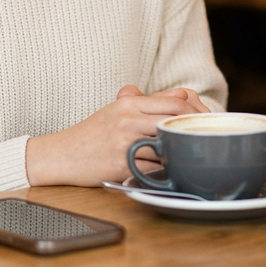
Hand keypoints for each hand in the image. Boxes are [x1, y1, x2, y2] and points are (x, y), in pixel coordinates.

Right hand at [25, 85, 208, 186]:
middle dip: (192, 132)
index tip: (203, 122)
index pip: (173, 104)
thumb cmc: (92, 133)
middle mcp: (128, 121)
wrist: (61, 154)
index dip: (194, 113)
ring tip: (191, 155)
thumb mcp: (118, 109)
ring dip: (180, 152)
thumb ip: (148, 102)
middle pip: (173, 123)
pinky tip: (172, 170)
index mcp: (128, 104)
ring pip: (166, 147)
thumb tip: (182, 95)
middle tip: (204, 139)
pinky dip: (165, 170)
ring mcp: (125, 143)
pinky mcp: (121, 165)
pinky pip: (153, 168)